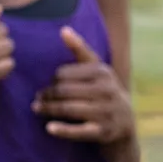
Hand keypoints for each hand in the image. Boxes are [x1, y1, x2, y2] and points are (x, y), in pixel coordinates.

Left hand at [33, 27, 134, 143]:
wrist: (126, 121)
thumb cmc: (104, 90)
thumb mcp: (97, 69)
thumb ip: (80, 49)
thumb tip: (63, 30)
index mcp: (102, 72)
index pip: (65, 73)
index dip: (52, 79)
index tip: (46, 85)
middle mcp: (106, 90)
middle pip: (65, 91)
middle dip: (47, 94)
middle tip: (36, 99)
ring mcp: (106, 112)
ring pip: (69, 109)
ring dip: (49, 109)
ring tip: (36, 109)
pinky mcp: (103, 132)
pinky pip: (79, 131)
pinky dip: (63, 130)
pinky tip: (49, 128)